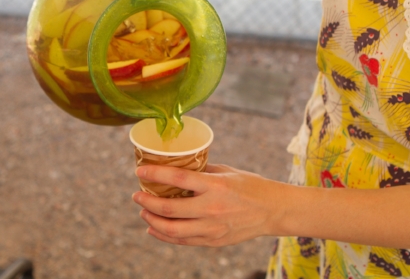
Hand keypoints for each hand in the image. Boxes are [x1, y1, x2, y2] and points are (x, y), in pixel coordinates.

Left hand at [132, 164, 284, 246]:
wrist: (273, 210)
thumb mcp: (226, 171)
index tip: (139, 171)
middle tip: (136, 196)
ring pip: (172, 230)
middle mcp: (212, 208)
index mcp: (215, 186)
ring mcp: (212, 228)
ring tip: (143, 213)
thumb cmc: (249, 185)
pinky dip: (164, 236)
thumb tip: (176, 167)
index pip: (178, 179)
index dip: (155, 174)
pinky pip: (183, 241)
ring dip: (152, 221)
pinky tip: (154, 228)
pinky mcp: (213, 241)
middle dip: (147, 202)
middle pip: (170, 208)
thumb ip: (200, 171)